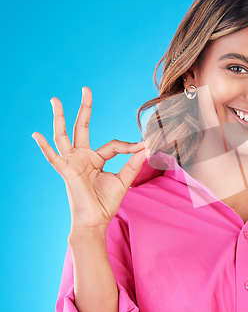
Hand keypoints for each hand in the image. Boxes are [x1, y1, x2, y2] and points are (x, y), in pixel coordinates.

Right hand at [32, 86, 145, 230]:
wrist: (96, 221)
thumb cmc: (106, 203)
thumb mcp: (124, 179)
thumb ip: (133, 162)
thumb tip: (147, 146)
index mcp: (95, 159)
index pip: (113, 144)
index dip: (129, 146)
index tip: (144, 146)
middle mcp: (82, 157)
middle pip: (81, 127)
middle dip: (84, 109)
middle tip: (85, 89)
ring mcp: (72, 163)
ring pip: (64, 136)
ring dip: (59, 118)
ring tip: (55, 100)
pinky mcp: (66, 172)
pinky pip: (53, 158)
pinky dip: (44, 147)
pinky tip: (36, 134)